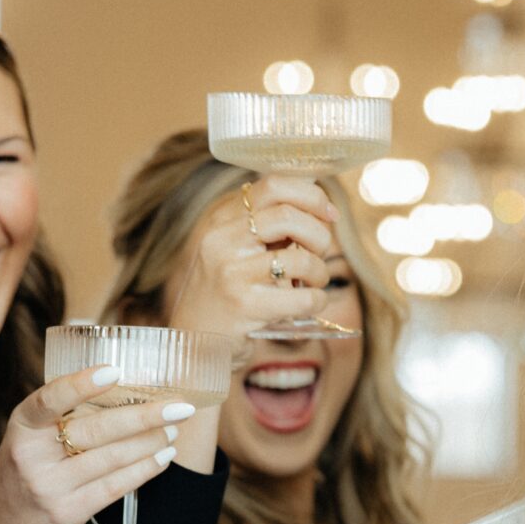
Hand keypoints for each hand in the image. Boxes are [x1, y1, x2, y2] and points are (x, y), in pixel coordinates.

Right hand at [0, 362, 192, 523]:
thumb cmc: (23, 475)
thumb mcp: (28, 440)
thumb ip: (61, 420)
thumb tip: (120, 395)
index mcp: (23, 425)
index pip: (51, 398)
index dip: (82, 384)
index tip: (115, 371)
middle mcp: (33, 453)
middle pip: (95, 429)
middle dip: (143, 416)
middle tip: (178, 406)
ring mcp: (50, 485)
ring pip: (110, 458)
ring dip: (149, 442)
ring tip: (174, 430)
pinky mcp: (68, 512)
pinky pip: (113, 487)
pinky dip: (143, 470)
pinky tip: (162, 458)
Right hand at [167, 174, 339, 345]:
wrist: (194, 338)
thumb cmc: (226, 292)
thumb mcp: (236, 249)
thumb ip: (266, 226)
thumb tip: (319, 207)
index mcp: (223, 218)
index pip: (273, 185)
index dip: (310, 196)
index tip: (330, 213)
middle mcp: (223, 239)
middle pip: (288, 216)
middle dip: (319, 234)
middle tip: (321, 252)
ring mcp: (231, 272)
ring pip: (298, 258)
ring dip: (319, 271)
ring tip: (315, 281)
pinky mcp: (244, 305)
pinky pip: (301, 298)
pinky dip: (317, 299)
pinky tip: (313, 301)